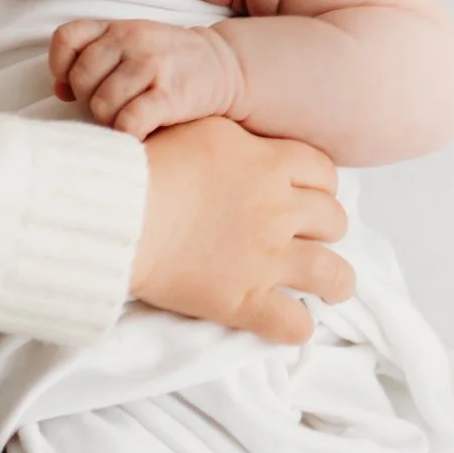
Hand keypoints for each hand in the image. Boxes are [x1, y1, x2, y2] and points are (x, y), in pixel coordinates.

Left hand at [51, 18, 242, 138]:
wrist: (225, 65)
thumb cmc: (167, 61)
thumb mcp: (129, 45)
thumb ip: (93, 58)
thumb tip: (60, 90)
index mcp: (116, 27)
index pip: (66, 38)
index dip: (60, 66)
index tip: (72, 85)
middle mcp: (131, 41)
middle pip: (82, 78)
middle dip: (89, 100)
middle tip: (109, 106)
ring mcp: (152, 66)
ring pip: (102, 103)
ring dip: (109, 120)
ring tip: (126, 118)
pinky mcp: (170, 95)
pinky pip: (130, 121)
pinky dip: (128, 133)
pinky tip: (138, 131)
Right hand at [131, 117, 353, 343]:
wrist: (118, 208)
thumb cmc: (149, 160)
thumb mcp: (202, 126)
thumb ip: (239, 139)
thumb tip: (249, 145)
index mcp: (270, 164)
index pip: (325, 173)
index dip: (319, 185)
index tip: (302, 193)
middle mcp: (279, 211)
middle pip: (334, 221)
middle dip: (324, 228)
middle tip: (304, 235)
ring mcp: (267, 259)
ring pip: (334, 276)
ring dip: (334, 281)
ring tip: (325, 287)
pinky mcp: (244, 302)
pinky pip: (294, 325)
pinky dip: (295, 326)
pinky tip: (286, 319)